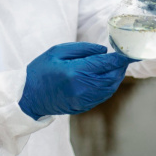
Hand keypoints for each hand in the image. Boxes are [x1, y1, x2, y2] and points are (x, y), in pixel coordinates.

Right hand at [19, 42, 137, 119]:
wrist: (28, 97)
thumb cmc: (40, 71)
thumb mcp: (57, 52)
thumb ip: (82, 49)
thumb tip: (103, 51)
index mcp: (75, 72)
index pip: (105, 64)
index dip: (119, 58)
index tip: (127, 52)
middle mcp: (82, 88)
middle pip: (111, 77)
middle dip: (120, 67)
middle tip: (123, 58)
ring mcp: (83, 99)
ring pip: (109, 88)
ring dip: (116, 77)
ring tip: (117, 67)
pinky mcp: (83, 106)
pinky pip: (102, 95)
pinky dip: (109, 86)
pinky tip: (107, 78)